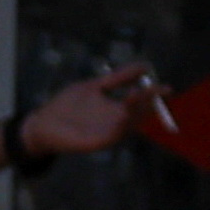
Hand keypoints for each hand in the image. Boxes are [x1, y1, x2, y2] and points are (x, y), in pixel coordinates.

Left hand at [14, 66, 157, 160]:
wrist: (42, 124)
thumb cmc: (67, 106)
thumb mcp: (94, 87)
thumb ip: (118, 78)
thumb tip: (144, 66)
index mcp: (117, 109)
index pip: (141, 103)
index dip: (154, 96)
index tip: (167, 87)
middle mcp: (116, 123)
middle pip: (140, 114)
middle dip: (147, 103)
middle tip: (152, 90)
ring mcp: (107, 134)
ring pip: (129, 125)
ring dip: (135, 113)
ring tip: (136, 95)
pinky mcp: (96, 144)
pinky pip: (113, 136)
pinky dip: (120, 128)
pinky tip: (122, 115)